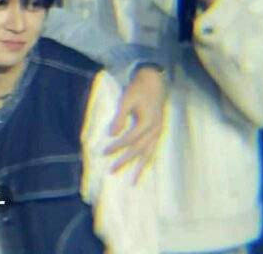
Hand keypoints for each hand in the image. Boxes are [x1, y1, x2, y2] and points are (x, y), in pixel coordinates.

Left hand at [105, 67, 165, 182]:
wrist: (154, 81)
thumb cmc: (138, 89)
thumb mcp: (126, 99)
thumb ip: (120, 117)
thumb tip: (112, 134)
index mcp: (147, 122)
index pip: (130, 139)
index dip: (116, 146)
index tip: (104, 152)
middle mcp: (155, 130)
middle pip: (139, 150)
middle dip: (125, 161)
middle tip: (112, 171)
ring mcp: (158, 132)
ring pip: (149, 154)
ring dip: (139, 168)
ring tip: (133, 182)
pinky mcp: (158, 131)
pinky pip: (153, 150)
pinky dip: (147, 160)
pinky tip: (142, 168)